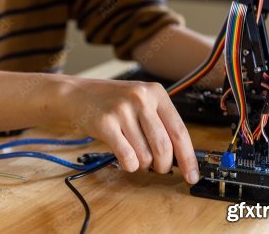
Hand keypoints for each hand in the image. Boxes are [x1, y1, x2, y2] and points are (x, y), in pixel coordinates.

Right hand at [62, 78, 198, 183]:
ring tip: (135, 155)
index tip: (192, 175)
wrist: (76, 94)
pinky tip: (124, 157)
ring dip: (142, 165)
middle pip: (163, 147)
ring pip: (145, 155)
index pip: (179, 131)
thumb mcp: (140, 102)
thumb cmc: (111, 102)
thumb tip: (180, 158)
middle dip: (163, 166)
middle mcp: (141, 98)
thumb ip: (160, 123)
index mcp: (155, 92)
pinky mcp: (105, 123)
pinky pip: (127, 157)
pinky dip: (129, 165)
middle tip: (158, 168)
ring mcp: (122, 110)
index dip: (188, 158)